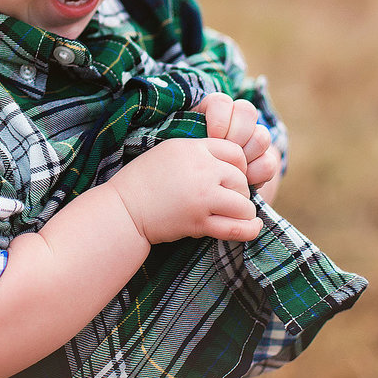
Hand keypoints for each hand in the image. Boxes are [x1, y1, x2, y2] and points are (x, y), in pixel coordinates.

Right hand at [107, 137, 260, 244]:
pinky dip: (249, 228)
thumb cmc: (144, 179)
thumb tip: (230, 159)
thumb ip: (199, 151)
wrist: (124, 208)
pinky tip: (252, 226)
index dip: (240, 166)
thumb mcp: (170, 150)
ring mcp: (202, 197)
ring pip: (243, 203)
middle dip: (241, 190)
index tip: (231, 177)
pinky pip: (236, 227)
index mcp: (194, 149)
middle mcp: (202, 170)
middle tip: (229, 198)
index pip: (235, 152)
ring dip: (243, 209)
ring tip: (235, 213)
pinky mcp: (199, 222)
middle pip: (241, 178)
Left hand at [193, 93, 279, 189]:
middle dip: (235, 135)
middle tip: (224, 152)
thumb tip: (191, 133)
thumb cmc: (187, 164)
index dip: (219, 119)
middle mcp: (237, 120)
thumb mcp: (185, 148)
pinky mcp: (265, 160)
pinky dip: (257, 173)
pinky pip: (269, 162)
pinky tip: (244, 179)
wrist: (199, 187)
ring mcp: (254, 139)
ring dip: (246, 154)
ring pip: (262, 136)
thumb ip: (188, 136)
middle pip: (247, 111)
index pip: (222, 101)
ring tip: (232, 167)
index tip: (212, 136)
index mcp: (213, 111)